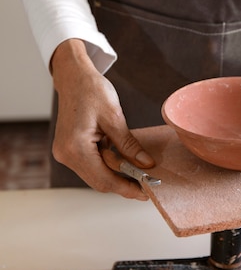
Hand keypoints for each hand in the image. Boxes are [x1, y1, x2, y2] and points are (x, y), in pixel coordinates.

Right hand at [51, 39, 154, 199]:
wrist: (73, 77)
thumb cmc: (91, 91)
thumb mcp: (115, 117)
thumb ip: (129, 145)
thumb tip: (146, 164)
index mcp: (75, 147)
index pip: (104, 179)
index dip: (126, 188)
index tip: (146, 192)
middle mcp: (65, 154)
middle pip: (99, 181)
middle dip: (124, 184)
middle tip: (147, 184)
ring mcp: (65, 153)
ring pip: (96, 175)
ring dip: (117, 174)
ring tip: (139, 171)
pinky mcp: (69, 150)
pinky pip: (92, 165)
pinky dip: (108, 165)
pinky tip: (124, 160)